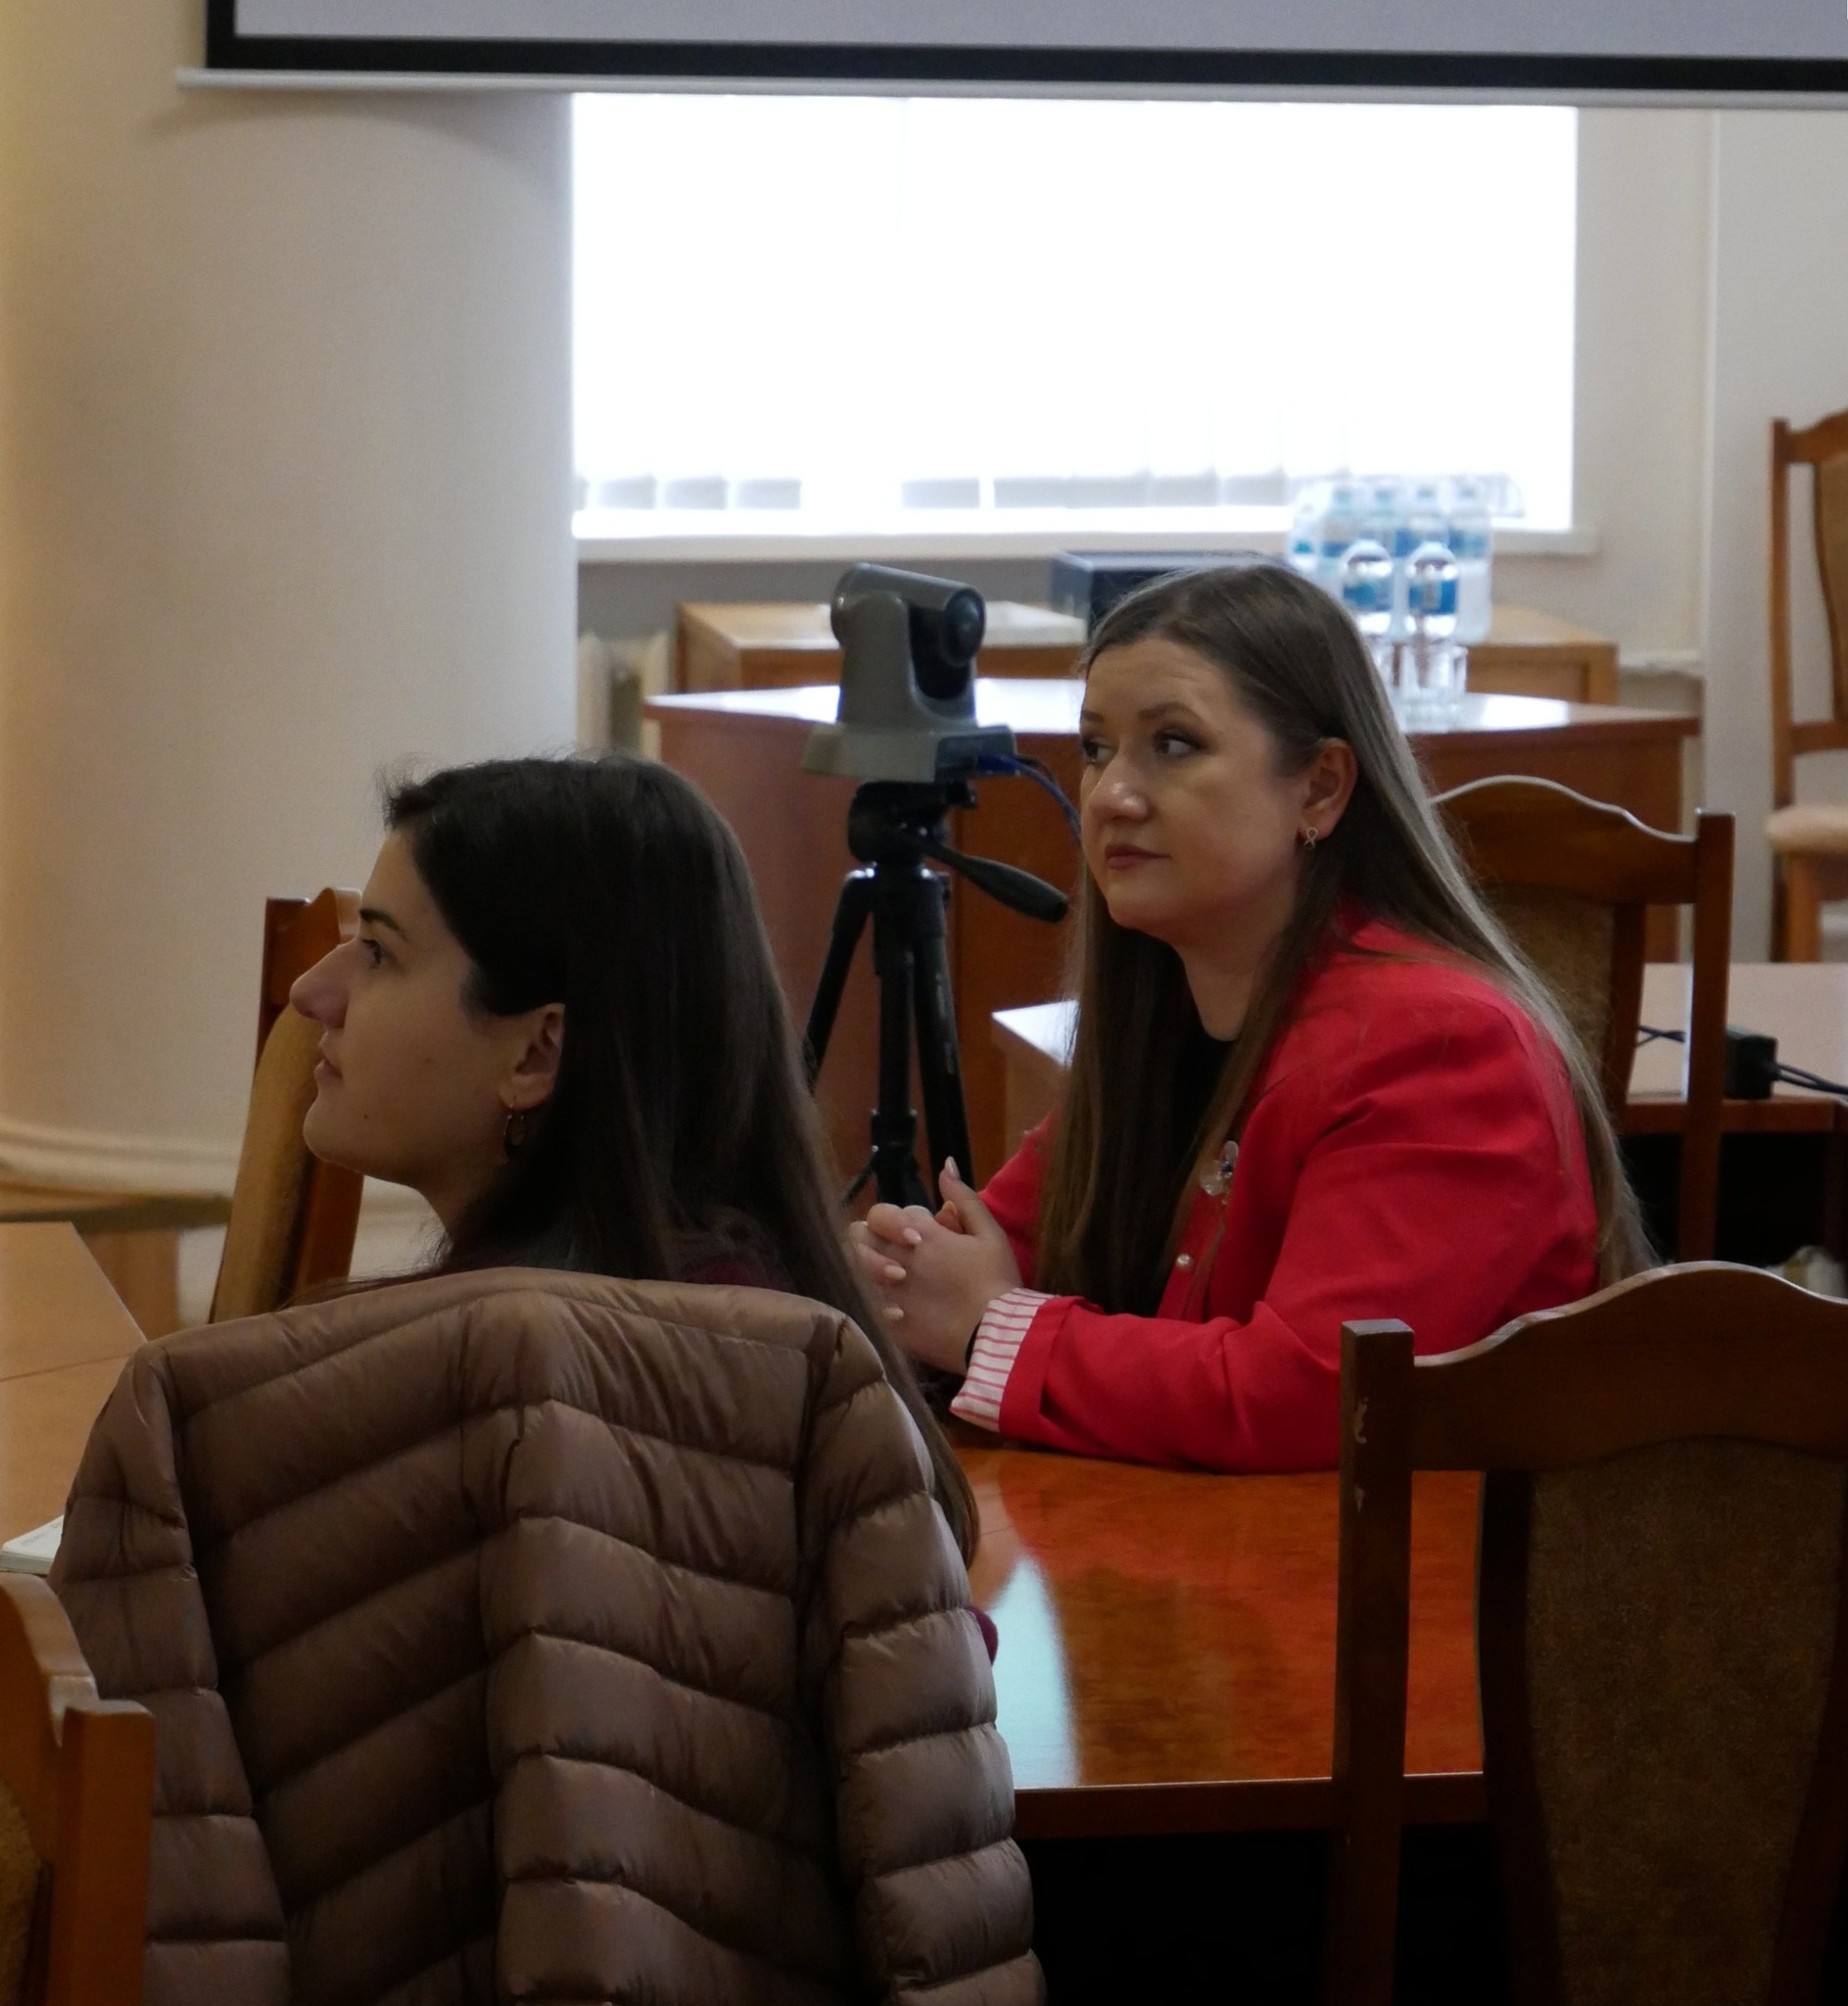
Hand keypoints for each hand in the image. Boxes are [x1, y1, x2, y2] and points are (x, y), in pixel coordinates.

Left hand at [847, 1158, 1021, 1373]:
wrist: (998, 1338)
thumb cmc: (998, 1281)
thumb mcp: (990, 1233)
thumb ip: (964, 1198)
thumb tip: (945, 1165)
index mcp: (921, 1236)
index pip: (880, 1214)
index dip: (890, 1219)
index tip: (909, 1231)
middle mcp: (899, 1262)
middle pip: (859, 1239)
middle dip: (871, 1238)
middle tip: (893, 1247)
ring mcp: (892, 1295)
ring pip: (860, 1272)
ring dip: (873, 1268)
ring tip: (896, 1275)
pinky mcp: (893, 1326)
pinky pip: (874, 1306)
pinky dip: (884, 1302)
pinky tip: (904, 1306)